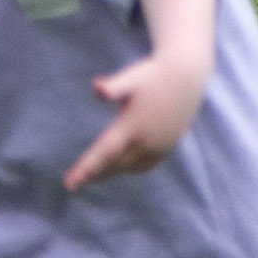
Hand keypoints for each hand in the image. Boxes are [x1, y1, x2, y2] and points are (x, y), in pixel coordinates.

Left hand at [67, 0, 219, 189]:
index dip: (86, 169)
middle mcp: (147, 141)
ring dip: (111, 172)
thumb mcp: (132, 77)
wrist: (187, 75)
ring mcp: (160, 146)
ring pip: (130, 167)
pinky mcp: (168, 145)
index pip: (104, 153)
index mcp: (133, 127)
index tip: (70, 183)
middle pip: (114, 165)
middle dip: (94, 173)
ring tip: (94, 175)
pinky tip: (121, 166)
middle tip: (73, 182)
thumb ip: (114, 87)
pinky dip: (131, 168)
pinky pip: (146, 165)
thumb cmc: (153, 74)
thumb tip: (97, 87)